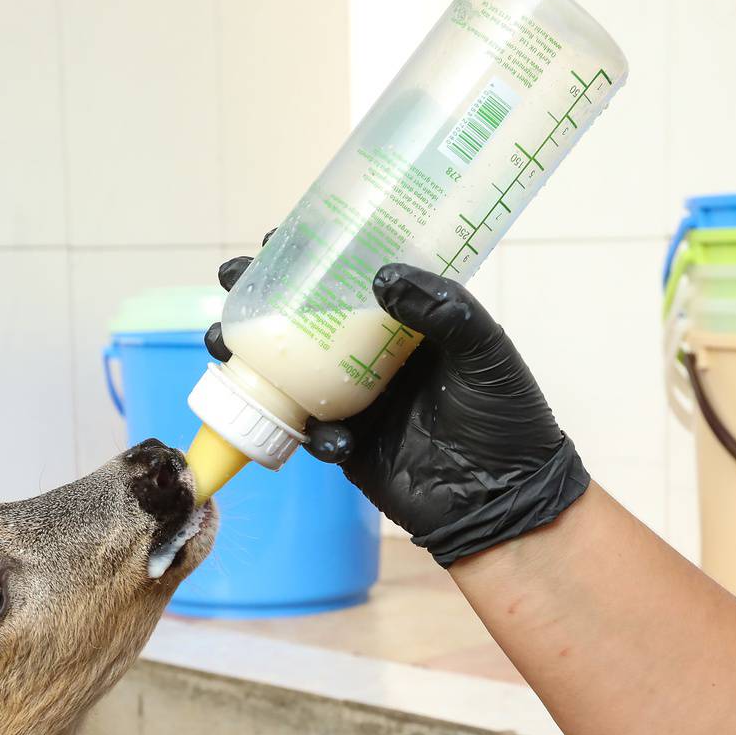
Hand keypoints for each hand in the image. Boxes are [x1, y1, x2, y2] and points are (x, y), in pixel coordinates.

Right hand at [209, 242, 585, 566]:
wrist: (507, 500)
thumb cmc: (507, 419)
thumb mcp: (485, 352)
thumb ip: (444, 310)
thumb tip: (383, 275)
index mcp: (405, 326)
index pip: (350, 278)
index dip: (311, 255)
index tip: (279, 234)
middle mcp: (371, 358)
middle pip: (303, 321)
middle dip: (258, 300)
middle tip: (234, 281)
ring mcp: (356, 403)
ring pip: (288, 374)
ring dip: (251, 359)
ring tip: (227, 345)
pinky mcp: (348, 448)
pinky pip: (310, 435)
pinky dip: (310, 433)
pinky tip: (328, 436)